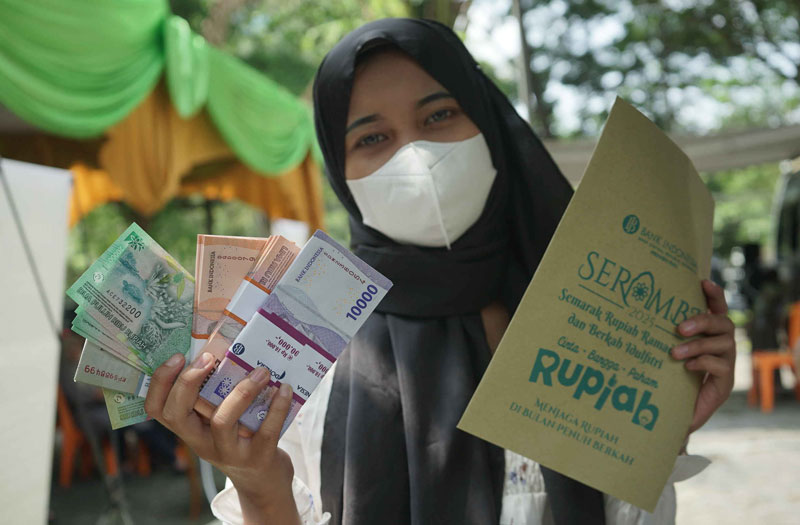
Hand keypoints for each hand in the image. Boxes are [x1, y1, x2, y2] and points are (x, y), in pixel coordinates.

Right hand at [145, 352, 300, 523]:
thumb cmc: (240, 440)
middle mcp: (202, 442)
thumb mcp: (219, 421)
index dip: (160, 382)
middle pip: (178, 415)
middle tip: (208, 357)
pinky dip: (277, 408)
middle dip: (188, 382)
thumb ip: (215, 395)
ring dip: (242, 392)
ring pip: (222, 421)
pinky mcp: (258, 458)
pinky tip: (285, 389)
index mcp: (190, 429)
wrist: (263, 483)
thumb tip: (226, 347)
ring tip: (261, 371)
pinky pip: (266, 431)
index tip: (177, 356)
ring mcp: (229, 452)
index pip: (157, 409)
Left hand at [671, 279, 735, 432]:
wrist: (673, 414)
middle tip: (679, 328)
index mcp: (708, 335)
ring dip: (698, 345)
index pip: (718, 309)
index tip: (703, 281)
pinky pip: (721, 366)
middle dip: (703, 321)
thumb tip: (631, 310)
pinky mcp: (724, 384)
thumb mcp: (661, 354)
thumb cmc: (665, 379)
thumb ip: (659, 336)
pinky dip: (703, 363)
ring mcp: (726, 365)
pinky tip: (687, 367)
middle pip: (724, 323)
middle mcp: (721, 346)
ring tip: (674, 353)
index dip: (715, 295)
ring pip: (723, 343)